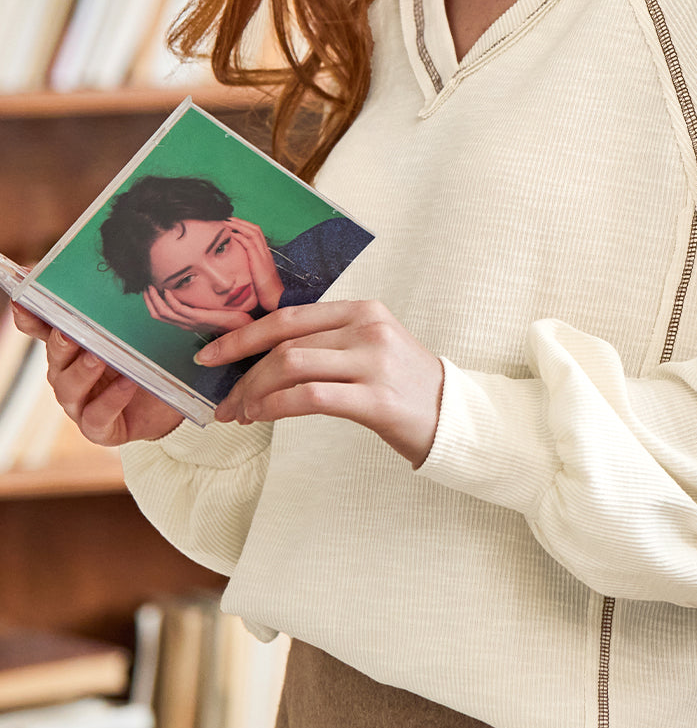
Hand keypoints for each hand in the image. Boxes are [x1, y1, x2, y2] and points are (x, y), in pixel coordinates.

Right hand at [11, 301, 182, 445]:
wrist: (164, 409)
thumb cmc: (142, 365)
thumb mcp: (129, 336)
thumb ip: (111, 315)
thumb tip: (105, 281)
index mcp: (69, 350)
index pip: (41, 330)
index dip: (30, 317)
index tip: (23, 302)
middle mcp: (67, 376)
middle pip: (55, 358)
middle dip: (61, 344)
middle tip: (70, 332)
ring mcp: (80, 405)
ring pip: (69, 388)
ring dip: (83, 371)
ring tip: (99, 356)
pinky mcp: (98, 428)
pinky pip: (98, 415)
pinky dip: (112, 399)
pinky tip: (127, 383)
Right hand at [143, 284, 254, 335]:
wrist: (247, 321)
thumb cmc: (233, 312)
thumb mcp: (213, 302)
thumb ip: (203, 293)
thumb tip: (194, 275)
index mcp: (188, 319)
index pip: (161, 312)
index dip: (151, 300)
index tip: (148, 284)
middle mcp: (186, 322)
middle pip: (158, 313)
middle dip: (148, 297)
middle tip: (144, 282)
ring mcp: (192, 322)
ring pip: (163, 312)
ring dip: (154, 298)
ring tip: (150, 283)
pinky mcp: (200, 319)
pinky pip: (179, 311)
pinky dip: (169, 300)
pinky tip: (166, 289)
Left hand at [203, 299, 444, 466]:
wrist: (453, 417)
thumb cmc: (403, 386)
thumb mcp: (370, 347)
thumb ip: (327, 342)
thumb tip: (262, 356)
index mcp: (362, 310)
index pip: (289, 316)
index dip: (244, 335)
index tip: (212, 354)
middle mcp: (367, 328)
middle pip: (285, 342)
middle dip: (242, 371)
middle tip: (222, 399)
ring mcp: (374, 362)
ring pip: (291, 366)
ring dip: (255, 392)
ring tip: (241, 414)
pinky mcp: (377, 399)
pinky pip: (311, 396)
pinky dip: (276, 406)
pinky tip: (263, 418)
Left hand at [226, 217, 283, 312]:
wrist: (276, 299)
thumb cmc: (266, 292)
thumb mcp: (258, 276)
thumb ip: (251, 269)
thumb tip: (240, 268)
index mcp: (265, 254)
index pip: (257, 234)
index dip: (246, 227)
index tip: (234, 224)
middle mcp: (266, 252)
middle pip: (256, 229)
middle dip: (241, 222)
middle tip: (229, 218)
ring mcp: (264, 255)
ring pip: (253, 233)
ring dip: (239, 225)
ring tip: (227, 222)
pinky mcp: (259, 261)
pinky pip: (250, 244)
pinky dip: (240, 236)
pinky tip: (231, 234)